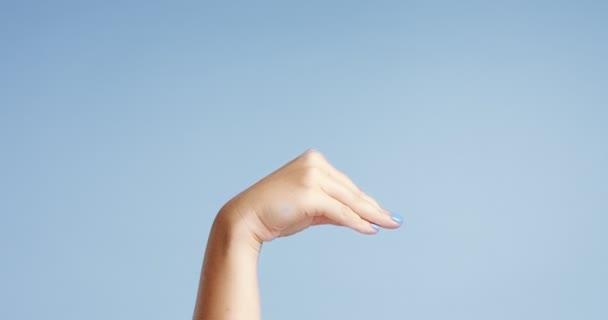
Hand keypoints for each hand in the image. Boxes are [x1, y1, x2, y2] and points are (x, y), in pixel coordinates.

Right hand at [217, 149, 402, 244]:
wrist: (246, 218)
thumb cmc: (274, 212)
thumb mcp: (308, 207)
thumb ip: (332, 209)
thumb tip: (359, 219)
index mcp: (314, 161)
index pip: (345, 185)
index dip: (364, 201)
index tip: (381, 212)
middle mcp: (315, 164)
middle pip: (350, 191)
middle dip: (373, 208)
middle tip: (393, 220)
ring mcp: (312, 177)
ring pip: (349, 201)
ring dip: (370, 215)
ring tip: (388, 224)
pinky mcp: (310, 194)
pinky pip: (341, 211)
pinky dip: (357, 222)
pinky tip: (371, 229)